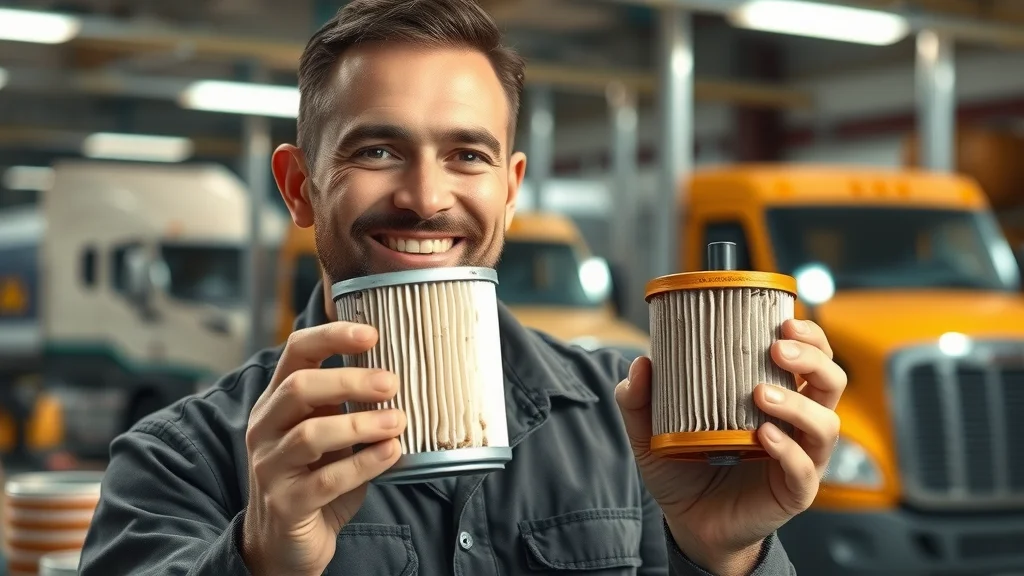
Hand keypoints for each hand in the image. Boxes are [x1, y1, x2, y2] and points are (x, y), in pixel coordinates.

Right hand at [241, 322, 406, 575]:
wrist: (286, 543)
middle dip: (349, 380)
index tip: (372, 333)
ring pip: (310, 434)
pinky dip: (362, 464)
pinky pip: (325, 480)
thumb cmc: (316, 477)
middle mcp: (267, 428)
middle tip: (392, 382)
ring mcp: (271, 466)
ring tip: (398, 421)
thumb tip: (405, 372)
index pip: (296, 352)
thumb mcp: (330, 432)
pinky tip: (391, 453)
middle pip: (300, 387)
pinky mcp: (286, 504)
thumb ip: (352, 405)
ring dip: (360, 424)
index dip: (332, 336)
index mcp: (278, 401)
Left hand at [615, 319, 845, 575]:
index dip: (809, 336)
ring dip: (798, 403)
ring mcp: (800, 458)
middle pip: (831, 381)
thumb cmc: (683, 468)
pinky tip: (764, 436)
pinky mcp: (793, 492)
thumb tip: (640, 364)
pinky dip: (788, 450)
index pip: (810, 358)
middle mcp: (796, 424)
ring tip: (762, 394)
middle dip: (813, 358)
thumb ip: (640, 399)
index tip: (784, 319)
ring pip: (826, 424)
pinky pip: (804, 469)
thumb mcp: (652, 431)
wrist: (689, 524)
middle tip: (778, 348)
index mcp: (776, 396)